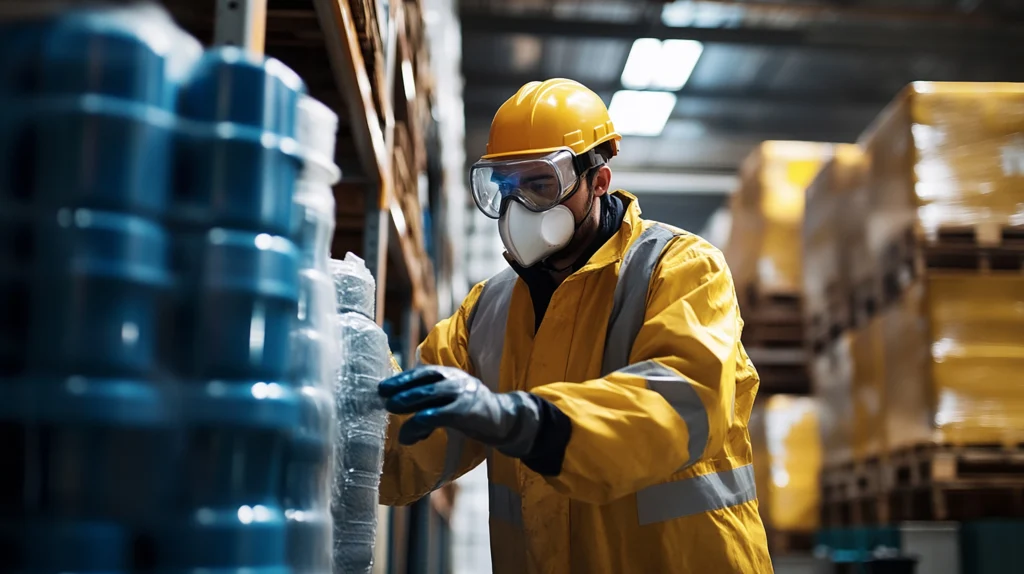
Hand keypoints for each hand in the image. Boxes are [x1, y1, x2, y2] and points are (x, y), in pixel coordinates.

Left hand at [378, 365, 541, 457]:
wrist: (505, 420)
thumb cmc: (472, 411)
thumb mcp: (451, 399)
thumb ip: (431, 400)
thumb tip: (401, 408)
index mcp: (451, 374)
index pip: (423, 372)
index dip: (402, 378)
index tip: (383, 387)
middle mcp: (456, 380)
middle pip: (424, 380)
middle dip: (401, 388)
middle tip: (382, 397)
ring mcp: (462, 394)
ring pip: (429, 394)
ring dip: (407, 402)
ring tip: (391, 410)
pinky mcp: (466, 412)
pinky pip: (438, 415)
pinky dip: (420, 424)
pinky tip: (411, 436)